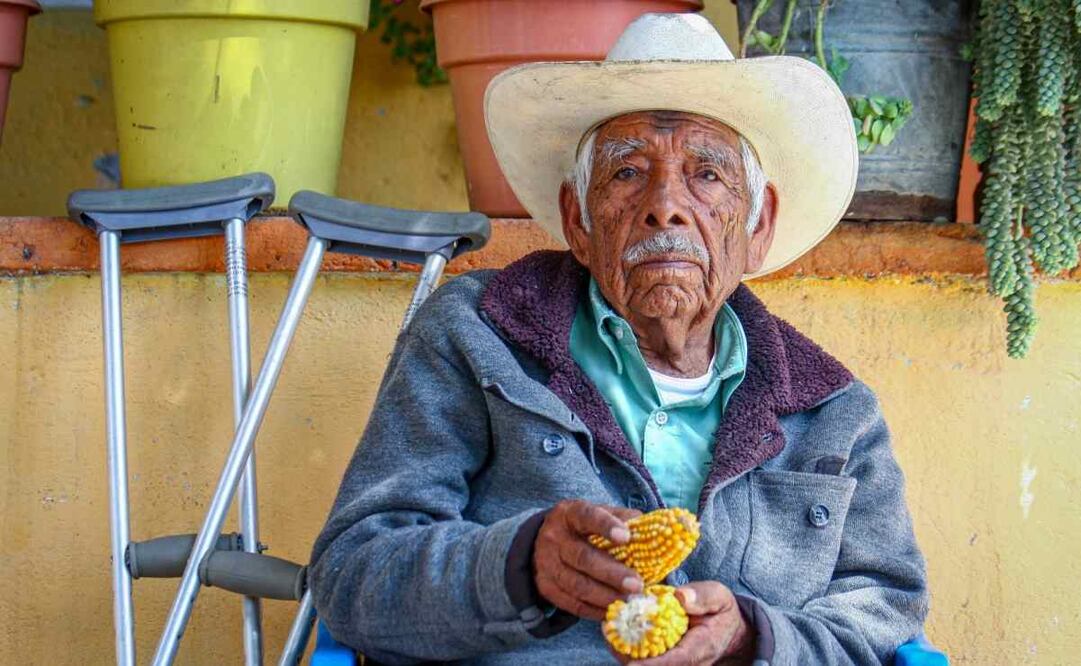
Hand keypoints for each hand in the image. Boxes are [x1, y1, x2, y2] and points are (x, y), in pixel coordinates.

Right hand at [533, 500, 643, 620]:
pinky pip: (572, 603)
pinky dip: (595, 610)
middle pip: (583, 557)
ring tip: (629, 601)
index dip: (606, 526)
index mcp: (570, 513)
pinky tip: (614, 610)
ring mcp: (547, 564)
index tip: (627, 537)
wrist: (543, 543)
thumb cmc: (583, 528)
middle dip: (612, 573)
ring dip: (606, 596)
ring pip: (577, 585)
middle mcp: (554, 537)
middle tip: (637, 584)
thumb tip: (653, 531)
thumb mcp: (599, 514)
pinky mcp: (546, 587)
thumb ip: (623, 519)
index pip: (587, 516)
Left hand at [612, 581, 753, 665]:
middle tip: (608, 631)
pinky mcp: (666, 660)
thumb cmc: (721, 612)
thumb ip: (703, 597)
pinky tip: (614, 630)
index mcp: (700, 648)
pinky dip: (627, 647)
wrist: (729, 631)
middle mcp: (687, 663)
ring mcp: (676, 663)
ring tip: (607, 628)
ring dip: (624, 651)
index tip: (632, 663)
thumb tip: (681, 597)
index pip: (675, 661)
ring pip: (646, 665)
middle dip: (628, 655)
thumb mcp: (719, 597)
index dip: (651, 665)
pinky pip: (645, 660)